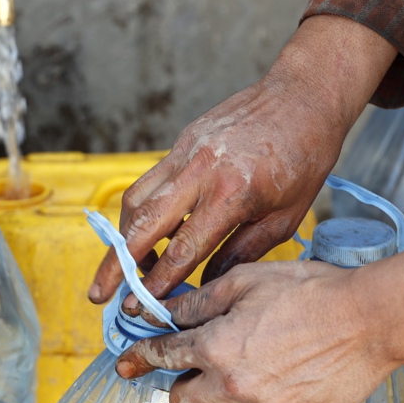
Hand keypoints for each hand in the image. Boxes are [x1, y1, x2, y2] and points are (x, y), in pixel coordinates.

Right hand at [88, 15, 397, 310]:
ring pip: (137, 200)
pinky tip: (150, 233)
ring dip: (124, 237)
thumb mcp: (286, 216)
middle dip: (116, 264)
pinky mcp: (181, 142)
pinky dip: (142, 211)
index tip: (139, 307)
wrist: (302, 96)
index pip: (184, 249)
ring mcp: (186, 152)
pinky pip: (150, 181)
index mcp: (233, 193)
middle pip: (143, 225)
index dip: (158, 282)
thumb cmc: (304, 158)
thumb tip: (207, 285)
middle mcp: (201, 171)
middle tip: (99, 295)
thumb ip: (243, 252)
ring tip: (125, 267)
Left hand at [114, 254, 403, 402]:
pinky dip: (269, 394)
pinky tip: (294, 369)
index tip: (127, 363)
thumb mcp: (248, 281)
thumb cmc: (313, 291)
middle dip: (182, 385)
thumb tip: (163, 311)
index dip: (141, 357)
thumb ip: (199, 302)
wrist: (374, 321)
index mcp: (219, 349)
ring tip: (270, 353)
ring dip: (234, 384)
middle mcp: (236, 388)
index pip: (165, 357)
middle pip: (184, 402)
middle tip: (195, 367)